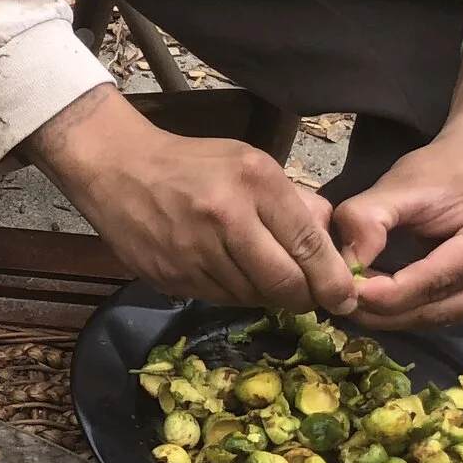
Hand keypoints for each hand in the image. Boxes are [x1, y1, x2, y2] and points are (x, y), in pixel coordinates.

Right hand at [28, 86, 358, 312]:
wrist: (117, 169)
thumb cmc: (191, 164)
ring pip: (250, 295)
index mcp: (253, 181)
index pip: (306, 244)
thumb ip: (290, 200)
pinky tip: (230, 274)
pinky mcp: (171, 275)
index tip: (345, 297)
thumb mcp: (249, 162)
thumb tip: (327, 239)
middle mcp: (225, 218)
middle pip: (281, 281)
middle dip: (304, 298)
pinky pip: (218, 297)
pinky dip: (234, 293)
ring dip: (266, 295)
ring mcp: (194, 251)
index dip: (331, 279)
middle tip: (312, 300)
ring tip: (265, 279)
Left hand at [333, 24, 462, 326]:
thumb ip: (367, 219)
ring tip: (359, 299)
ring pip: (443, 319)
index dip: (386, 294)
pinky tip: (387, 299)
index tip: (343, 294)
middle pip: (440, 309)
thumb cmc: (445, 169)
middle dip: (385, 311)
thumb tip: (346, 267)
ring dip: (396, 315)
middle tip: (341, 301)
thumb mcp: (400, 184)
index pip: (436, 282)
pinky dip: (415, 310)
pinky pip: (451, 315)